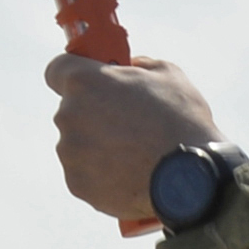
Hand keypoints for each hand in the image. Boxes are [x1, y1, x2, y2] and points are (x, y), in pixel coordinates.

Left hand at [48, 53, 229, 228]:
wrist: (191, 177)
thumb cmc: (182, 121)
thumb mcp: (169, 75)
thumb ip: (140, 65)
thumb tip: (132, 66)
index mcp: (84, 81)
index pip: (56, 70)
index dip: (75, 76)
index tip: (90, 85)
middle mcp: (68, 115)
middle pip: (72, 111)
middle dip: (94, 115)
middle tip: (127, 125)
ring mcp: (70, 152)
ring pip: (78, 145)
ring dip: (98, 147)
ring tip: (135, 155)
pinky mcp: (77, 183)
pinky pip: (85, 175)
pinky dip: (102, 176)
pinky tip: (130, 175)